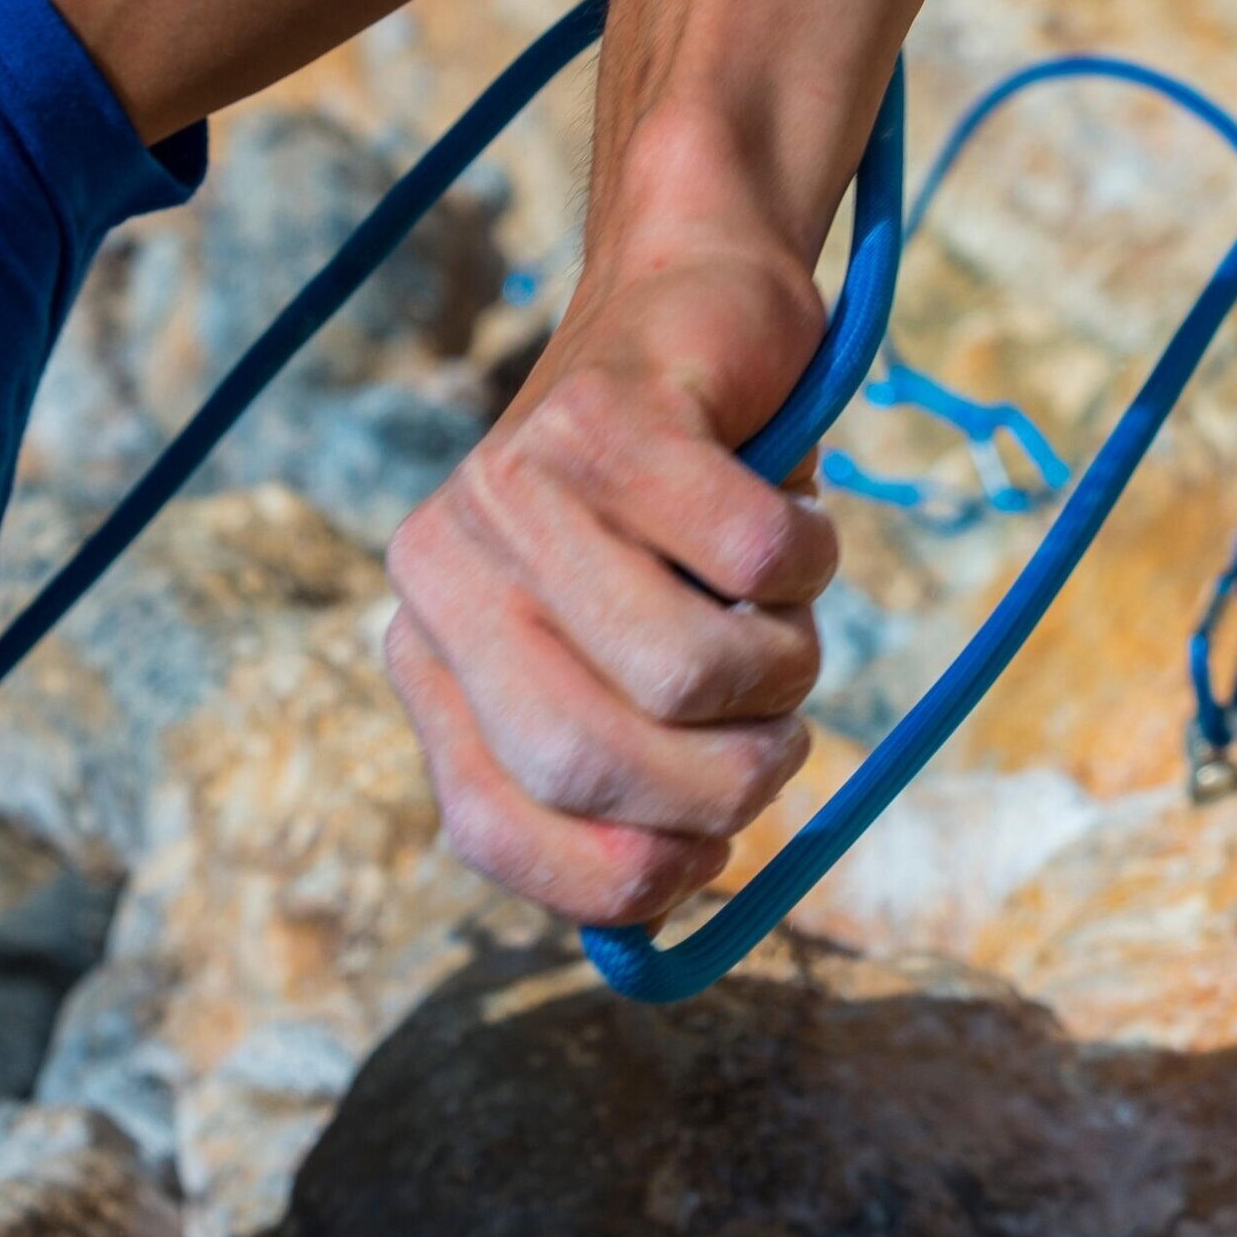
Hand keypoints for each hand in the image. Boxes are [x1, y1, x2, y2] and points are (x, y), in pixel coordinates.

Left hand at [383, 222, 842, 925]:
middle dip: (722, 783)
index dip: (619, 875)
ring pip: (687, 673)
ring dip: (781, 668)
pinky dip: (810, 559)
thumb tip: (647, 926)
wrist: (697, 310)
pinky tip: (789, 518)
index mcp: (427, 648)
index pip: (488, 828)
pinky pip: (758, 558)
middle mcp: (442, 566)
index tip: (700, 858)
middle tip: (772, 734)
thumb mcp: (619, 666)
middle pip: (592, 764)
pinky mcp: (616, 413)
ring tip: (777, 614)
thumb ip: (609, 785)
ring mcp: (519, 481)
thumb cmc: (675, 527)